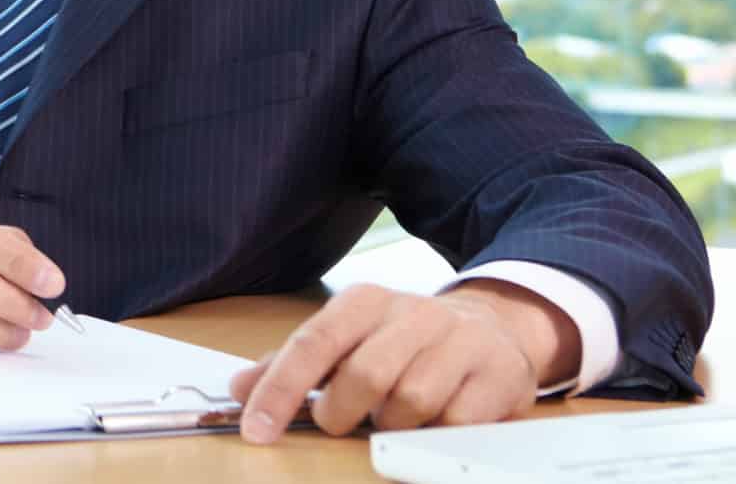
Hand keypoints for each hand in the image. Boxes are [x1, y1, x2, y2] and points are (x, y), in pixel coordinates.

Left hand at [227, 281, 579, 442]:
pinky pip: (455, 422)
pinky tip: (433, 421)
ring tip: (392, 414)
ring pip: (411, 401)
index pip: (313, 343)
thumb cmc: (405, 342)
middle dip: (341, 412)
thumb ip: (292, 364)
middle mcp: (412, 314)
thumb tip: (238, 388)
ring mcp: (459, 342)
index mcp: (365, 302)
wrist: (493, 329)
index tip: (256, 430)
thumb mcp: (347, 340)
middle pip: (363, 374)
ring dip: (392, 423)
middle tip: (339, 421)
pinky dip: (434, 433)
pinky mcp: (496, 376)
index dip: (280, 389)